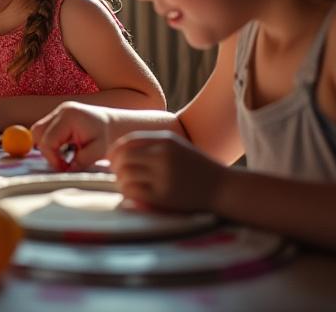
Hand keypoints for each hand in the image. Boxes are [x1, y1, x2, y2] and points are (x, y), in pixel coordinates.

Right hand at [32, 101, 111, 170]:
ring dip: (47, 146)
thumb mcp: (99, 151)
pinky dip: (51, 142)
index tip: (65, 169)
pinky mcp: (59, 116)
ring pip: (38, 131)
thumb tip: (66, 170)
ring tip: (63, 157)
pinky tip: (65, 149)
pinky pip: (45, 130)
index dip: (53, 158)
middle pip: (37, 132)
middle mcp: (61, 110)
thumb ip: (81, 161)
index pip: (48, 140)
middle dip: (46, 151)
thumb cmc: (111, 137)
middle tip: (62, 164)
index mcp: (69, 116)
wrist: (118, 125)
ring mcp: (59, 111)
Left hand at [107, 130, 227, 211]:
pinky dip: (127, 193)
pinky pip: (133, 191)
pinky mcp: (164, 196)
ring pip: (125, 175)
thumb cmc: (196, 168)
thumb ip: (150, 145)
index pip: (128, 141)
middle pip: (123, 158)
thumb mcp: (176, 147)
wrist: (223, 188)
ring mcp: (164, 176)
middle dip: (116, 167)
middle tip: (118, 175)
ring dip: (120, 181)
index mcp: (165, 140)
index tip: (112, 160)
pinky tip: (133, 195)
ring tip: (126, 185)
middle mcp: (163, 155)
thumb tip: (117, 152)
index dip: (115, 151)